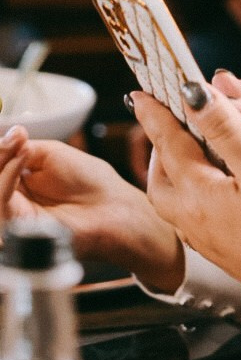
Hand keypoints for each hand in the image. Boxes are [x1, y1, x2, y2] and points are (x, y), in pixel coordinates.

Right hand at [0, 134, 183, 291]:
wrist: (110, 206)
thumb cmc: (89, 181)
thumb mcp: (50, 154)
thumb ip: (20, 149)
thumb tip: (8, 134)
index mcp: (18, 179)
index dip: (1, 149)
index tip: (16, 133)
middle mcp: (11, 196)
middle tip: (14, 139)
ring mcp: (11, 213)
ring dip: (2, 161)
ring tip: (22, 148)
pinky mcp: (15, 226)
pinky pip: (0, 202)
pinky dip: (7, 176)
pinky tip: (22, 161)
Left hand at [135, 83, 240, 314]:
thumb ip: (225, 126)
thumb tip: (191, 94)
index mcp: (198, 195)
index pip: (168, 144)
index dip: (156, 114)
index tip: (143, 94)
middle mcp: (195, 221)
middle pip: (161, 179)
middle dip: (160, 147)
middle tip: (166, 122)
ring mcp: (210, 242)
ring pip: (176, 202)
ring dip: (175, 173)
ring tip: (190, 154)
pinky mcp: (228, 254)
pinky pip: (195, 219)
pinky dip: (194, 195)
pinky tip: (216, 193)